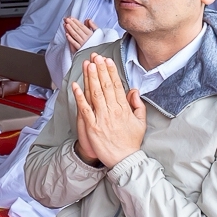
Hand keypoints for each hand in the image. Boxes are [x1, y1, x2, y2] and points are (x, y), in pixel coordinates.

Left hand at [61, 15, 96, 52]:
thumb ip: (93, 26)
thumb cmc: (98, 42)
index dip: (76, 22)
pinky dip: (70, 39)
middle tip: (66, 19)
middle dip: (72, 24)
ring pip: (75, 35)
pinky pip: (74, 43)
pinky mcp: (80, 49)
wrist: (99, 53)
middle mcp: (86, 38)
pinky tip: (67, 34)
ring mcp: (83, 44)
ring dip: (70, 29)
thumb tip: (88, 20)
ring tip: (66, 24)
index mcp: (91, 34)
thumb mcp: (98, 33)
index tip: (71, 18)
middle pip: (78, 30)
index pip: (82, 26)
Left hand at [71, 53, 145, 168]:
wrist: (124, 160)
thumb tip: (133, 90)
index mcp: (124, 109)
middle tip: (96, 57)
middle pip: (105, 86)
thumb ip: (137, 105)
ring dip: (90, 78)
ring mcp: (101, 118)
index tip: (106, 61)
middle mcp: (112, 111)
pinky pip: (85, 108)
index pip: (116, 86)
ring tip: (88, 64)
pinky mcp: (92, 126)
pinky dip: (80, 97)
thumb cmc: (131, 141)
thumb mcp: (140, 122)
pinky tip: (76, 86)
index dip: (110, 72)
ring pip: (95, 94)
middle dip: (100, 70)